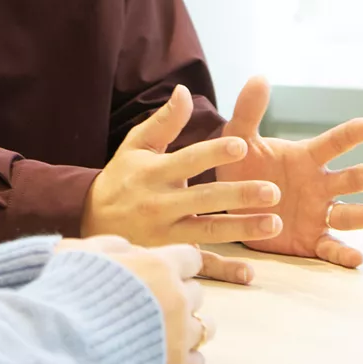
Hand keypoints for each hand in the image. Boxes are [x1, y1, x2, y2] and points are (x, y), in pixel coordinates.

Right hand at [63, 238, 214, 363]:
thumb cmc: (64, 294)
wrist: (57, 346)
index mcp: (158, 266)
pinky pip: (197, 361)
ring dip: (187, 326)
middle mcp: (177, 299)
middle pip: (197, 293)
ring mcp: (179, 336)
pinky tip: (163, 355)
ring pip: (205, 327)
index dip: (175, 264)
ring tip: (163, 331)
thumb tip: (131, 248)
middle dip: (179, 295)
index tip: (161, 272)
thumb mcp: (81, 252)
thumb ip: (111, 244)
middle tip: (154, 303)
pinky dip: (184, 358)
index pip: (191, 258)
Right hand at [81, 86, 282, 271]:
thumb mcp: (136, 146)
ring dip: (242, 229)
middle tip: (273, 190)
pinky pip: (198, 266)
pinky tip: (249, 273)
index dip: (214, 153)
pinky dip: (223, 272)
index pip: (188, 161)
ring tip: (273, 223)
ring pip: (207, 232)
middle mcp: (160, 204)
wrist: (89, 222)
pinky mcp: (168, 257)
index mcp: (154, 173)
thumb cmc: (120, 179)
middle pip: (204, 198)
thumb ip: (164, 121)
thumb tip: (185, 90)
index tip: (243, 145)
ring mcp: (164, 234)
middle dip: (239, 195)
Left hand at [213, 76, 362, 269]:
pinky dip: (343, 254)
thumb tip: (259, 77)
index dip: (348, 135)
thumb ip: (249, 112)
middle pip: (351, 180)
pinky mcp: (310, 240)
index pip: (331, 145)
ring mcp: (318, 214)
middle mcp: (319, 185)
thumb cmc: (240, 168)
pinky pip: (330, 248)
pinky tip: (358, 258)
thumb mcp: (238, 139)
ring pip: (352, 215)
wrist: (228, 206)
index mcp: (306, 159)